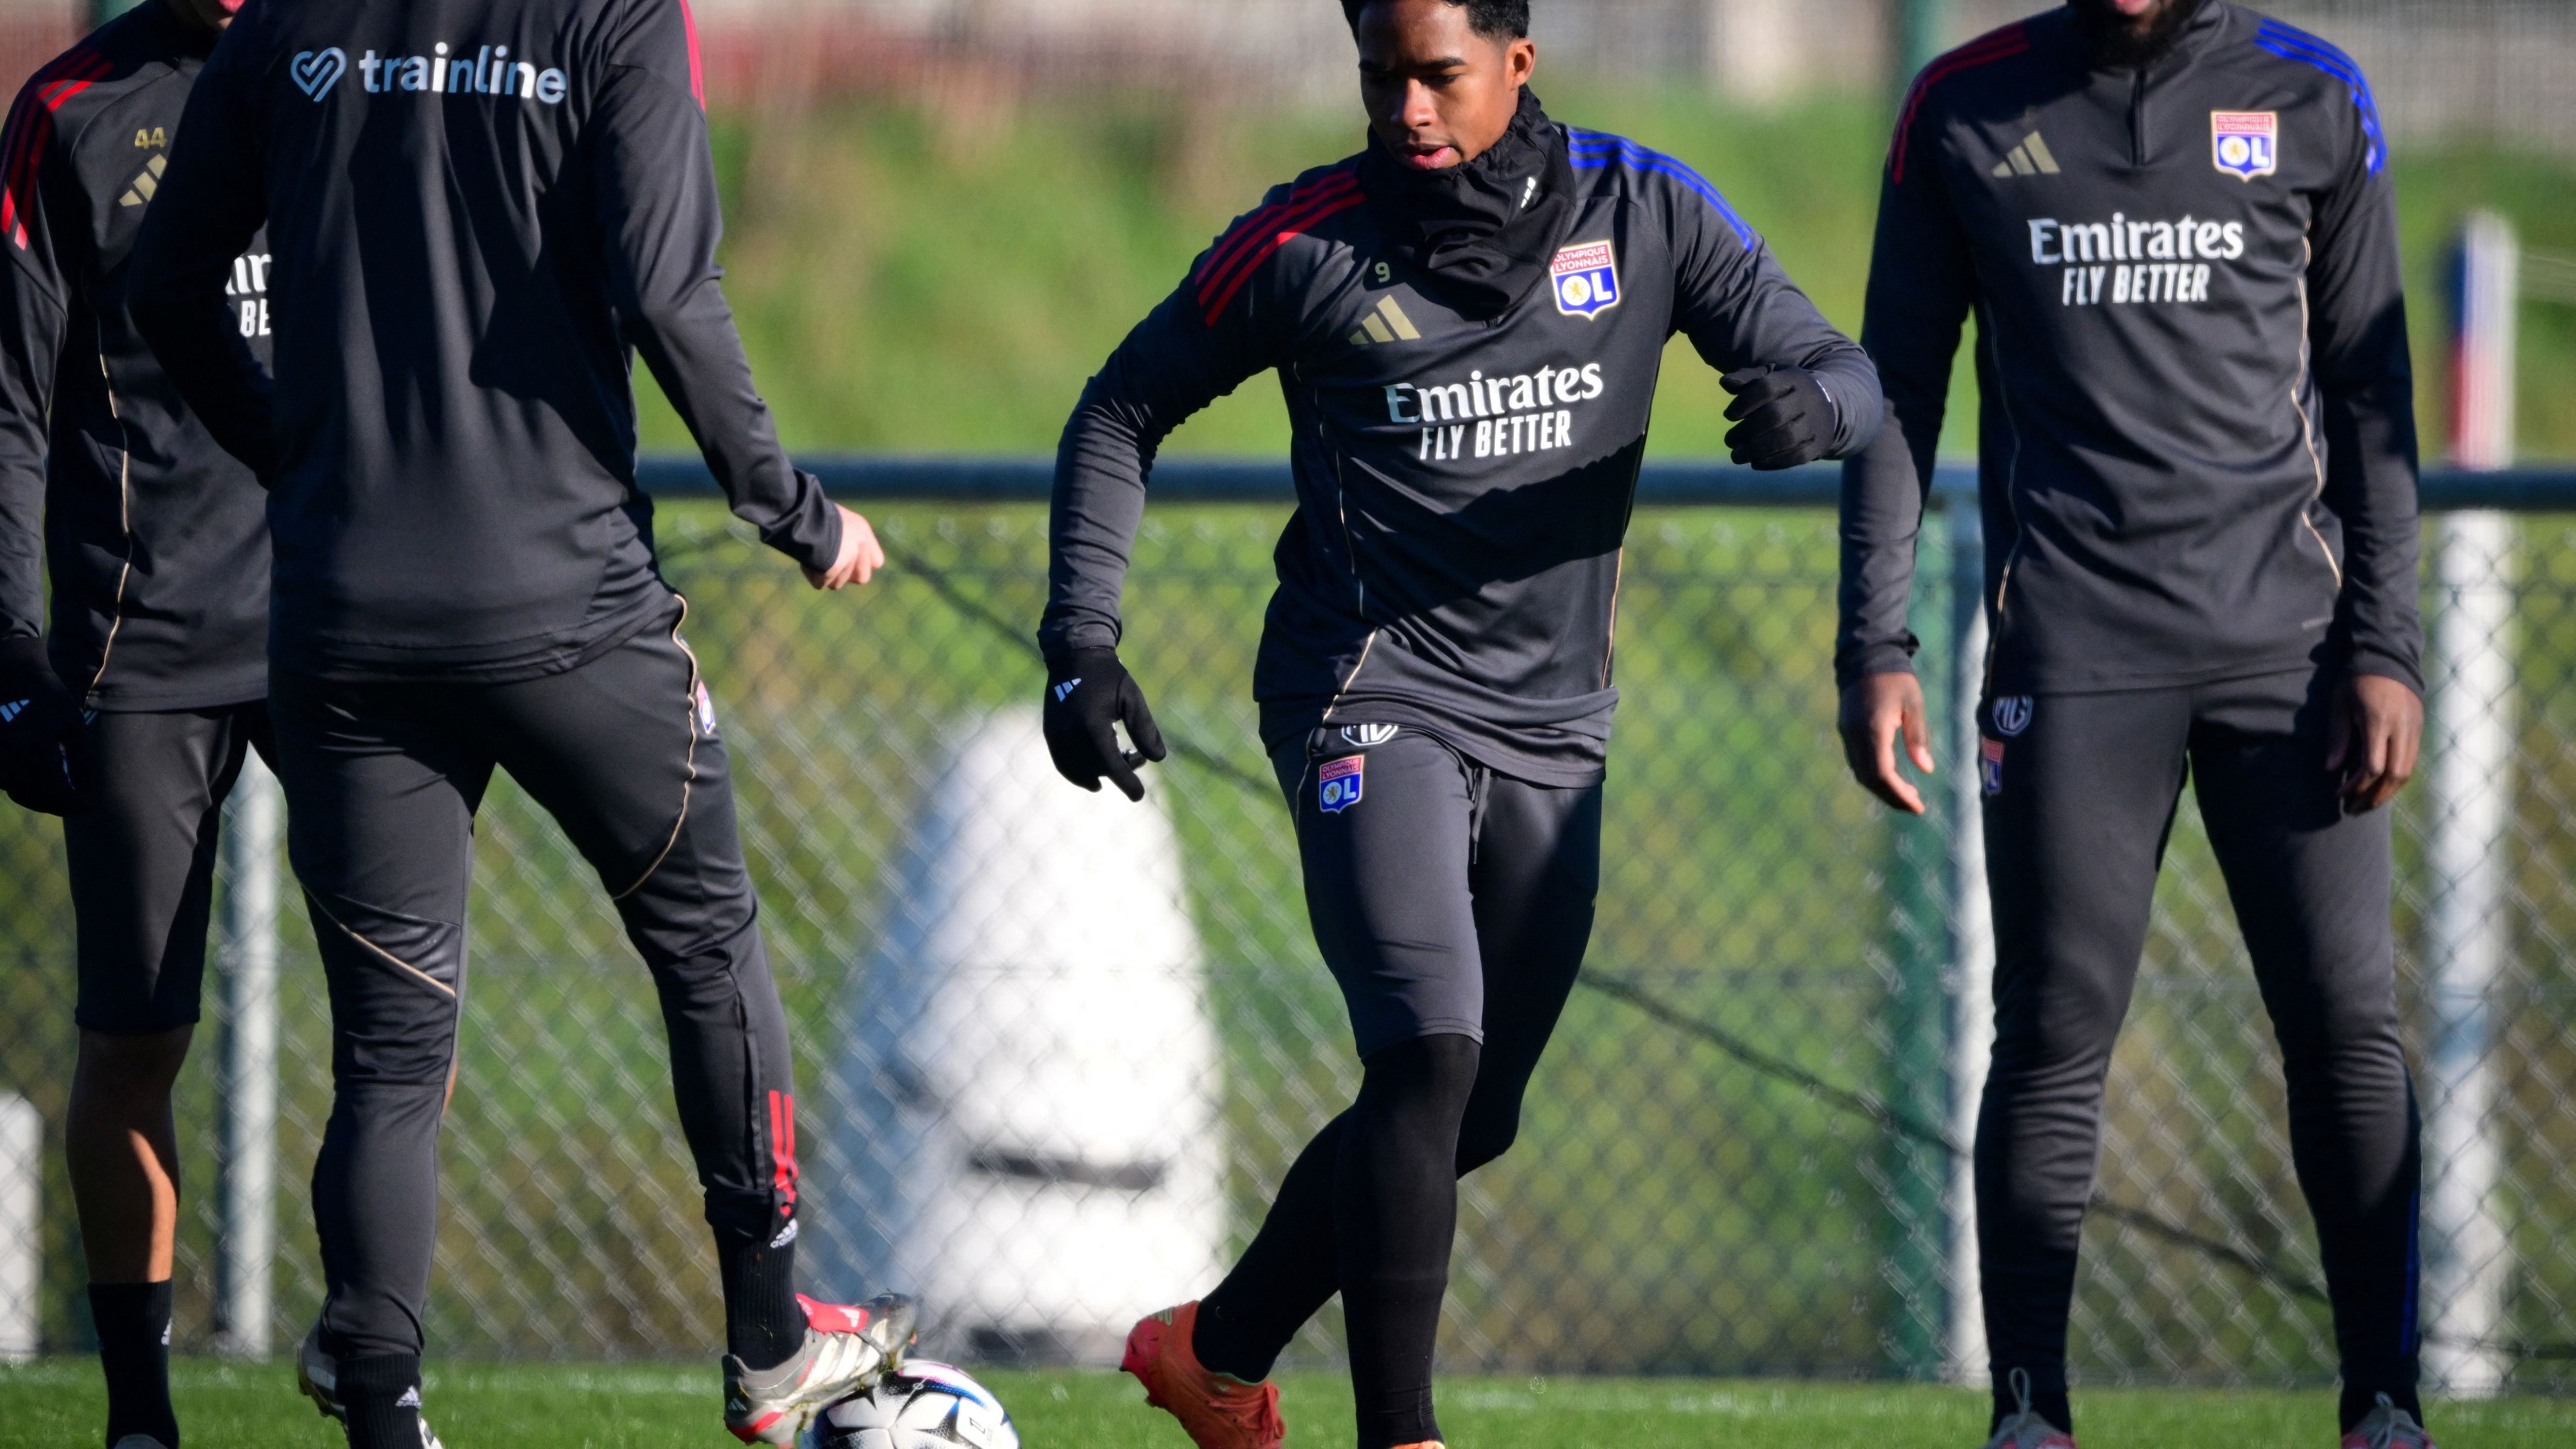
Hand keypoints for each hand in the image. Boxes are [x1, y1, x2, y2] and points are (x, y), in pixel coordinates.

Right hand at [0, 635, 80, 815]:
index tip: (90, 806)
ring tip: (62, 788)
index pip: (58, 795)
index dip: (77, 805)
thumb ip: (81, 762)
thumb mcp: (72, 727)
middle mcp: (10, 762)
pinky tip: (41, 776)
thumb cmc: (47, 698)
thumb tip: (86, 790)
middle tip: (78, 801)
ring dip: (41, 795)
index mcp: (34, 754)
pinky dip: (25, 784)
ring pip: (19, 792)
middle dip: (59, 803)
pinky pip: (7, 782)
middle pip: (37, 798)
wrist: (9, 675)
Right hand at [803, 505, 885, 590]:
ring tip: (813, 558)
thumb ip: (847, 538)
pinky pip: (820, 583)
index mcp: (862, 530)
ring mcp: (849, 557)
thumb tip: (840, 554)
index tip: (846, 562)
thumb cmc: (814, 514)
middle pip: (862, 578)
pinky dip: (812, 576)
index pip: (877, 562)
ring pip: (838, 583)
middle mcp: (860, 544)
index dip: (861, 566)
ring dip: (825, 576)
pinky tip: (805, 561)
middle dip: (846, 576)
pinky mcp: (833, 568)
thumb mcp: (837, 520)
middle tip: (830, 566)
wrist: (804, 514)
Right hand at [1042, 647, 1167, 801]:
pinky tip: (1092, 777)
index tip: (1139, 796)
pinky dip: (1077, 774)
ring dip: (1098, 774)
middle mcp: (1070, 734)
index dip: (1127, 783)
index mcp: (1092, 725)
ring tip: (1118, 763)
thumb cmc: (1108, 675)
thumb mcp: (1132, 698)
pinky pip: (1063, 764)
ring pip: (1078, 771)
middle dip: (1118, 771)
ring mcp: (1056, 735)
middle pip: (1096, 769)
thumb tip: (1158, 759)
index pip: (1111, 766)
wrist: (1074, 655)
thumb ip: (1144, 728)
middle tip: (1135, 757)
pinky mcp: (1050, 733)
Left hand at [1721, 365, 1835, 470]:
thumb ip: (1747, 378)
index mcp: (1793, 378)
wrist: (1828, 404)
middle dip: (1747, 430)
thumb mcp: (1771, 377)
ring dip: (1756, 450)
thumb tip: (1725, 382)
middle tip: (1729, 441)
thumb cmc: (1787, 391)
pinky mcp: (1819, 444)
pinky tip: (1756, 462)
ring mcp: (1816, 423)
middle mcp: (1808, 399)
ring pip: (1786, 438)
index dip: (1744, 402)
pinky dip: (1773, 462)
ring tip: (1736, 456)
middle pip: (1774, 415)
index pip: (1767, 387)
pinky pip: (1797, 456)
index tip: (1728, 415)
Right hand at [1839, 671, 1933, 814]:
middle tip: (1914, 805)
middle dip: (1891, 796)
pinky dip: (1873, 775)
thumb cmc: (1896, 679)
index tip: (1917, 807)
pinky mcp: (1845, 730)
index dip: (1898, 794)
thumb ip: (1918, 738)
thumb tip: (1926, 769)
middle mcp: (1855, 736)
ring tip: (1906, 793)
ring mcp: (1847, 734)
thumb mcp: (1914, 705)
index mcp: (1873, 730)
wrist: (1865, 657)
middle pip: (1869, 779)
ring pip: (1860, 772)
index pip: (1882, 773)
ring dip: (1882, 788)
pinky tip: (1890, 775)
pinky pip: (1857, 762)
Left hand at [2326, 672, 2421, 813]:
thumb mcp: (2339, 705)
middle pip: (2395, 775)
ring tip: (2366, 804)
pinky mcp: (2419, 729)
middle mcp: (2402, 728)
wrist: (2388, 658)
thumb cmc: (2355, 681)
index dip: (2356, 786)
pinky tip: (2380, 786)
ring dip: (2387, 792)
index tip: (2339, 793)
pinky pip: (2411, 761)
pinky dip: (2396, 778)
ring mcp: (2414, 729)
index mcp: (2379, 722)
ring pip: (2407, 772)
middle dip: (2374, 797)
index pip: (2373, 767)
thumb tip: (2332, 770)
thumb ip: (2338, 737)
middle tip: (2353, 809)